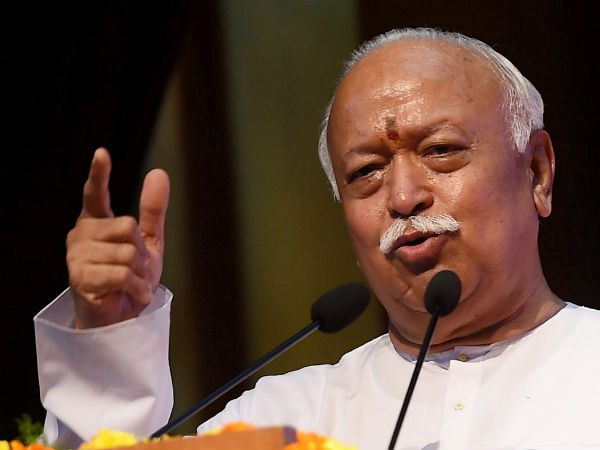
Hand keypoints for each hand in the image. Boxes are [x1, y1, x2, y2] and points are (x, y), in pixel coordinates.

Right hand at [66, 148, 169, 327]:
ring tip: (131, 284)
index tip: (102, 153)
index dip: (99, 173)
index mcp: (96, 223)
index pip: (95, 194)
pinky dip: (135, 287)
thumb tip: (158, 173)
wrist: (122, 318)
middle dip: (142, 252)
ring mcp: (77, 256)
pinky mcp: (80, 278)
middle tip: (135, 270)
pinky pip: (122, 274)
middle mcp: (81, 235)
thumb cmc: (130, 279)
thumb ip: (152, 210)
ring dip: (140, 273)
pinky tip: (129, 294)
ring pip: (127, 252)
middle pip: (128, 226)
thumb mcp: (148, 241)